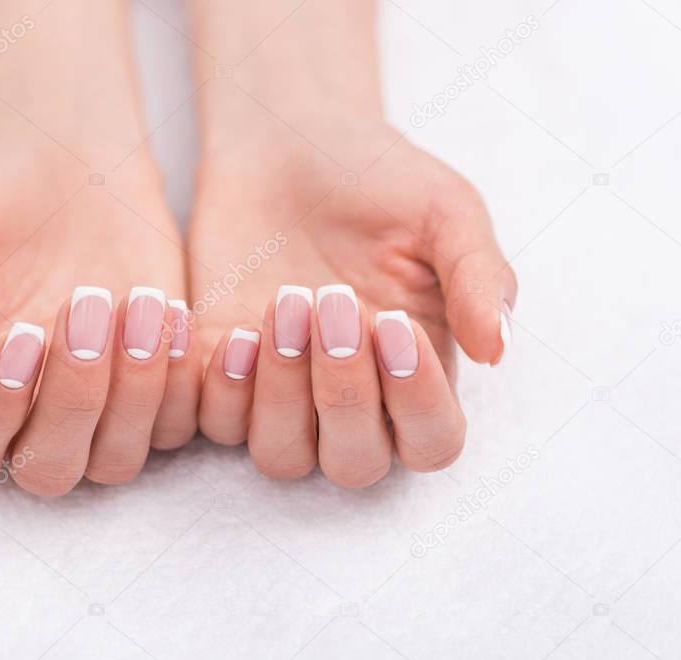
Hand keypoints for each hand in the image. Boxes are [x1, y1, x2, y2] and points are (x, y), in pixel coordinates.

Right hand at [0, 144, 199, 494]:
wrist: (67, 165)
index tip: (21, 334)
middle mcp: (27, 418)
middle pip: (49, 470)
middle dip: (74, 396)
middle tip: (85, 301)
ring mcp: (97, 412)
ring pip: (117, 460)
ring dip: (135, 391)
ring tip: (138, 300)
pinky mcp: (155, 391)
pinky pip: (177, 424)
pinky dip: (181, 380)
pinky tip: (173, 310)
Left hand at [188, 115, 515, 485]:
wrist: (287, 143)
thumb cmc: (378, 179)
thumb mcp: (446, 212)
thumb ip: (478, 277)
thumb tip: (497, 351)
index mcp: (416, 372)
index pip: (431, 441)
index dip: (417, 403)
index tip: (394, 322)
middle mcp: (351, 397)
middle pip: (353, 463)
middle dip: (342, 393)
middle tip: (331, 299)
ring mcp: (281, 393)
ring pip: (280, 455)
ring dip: (280, 393)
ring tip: (283, 301)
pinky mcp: (221, 374)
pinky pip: (215, 423)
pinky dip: (221, 389)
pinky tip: (233, 329)